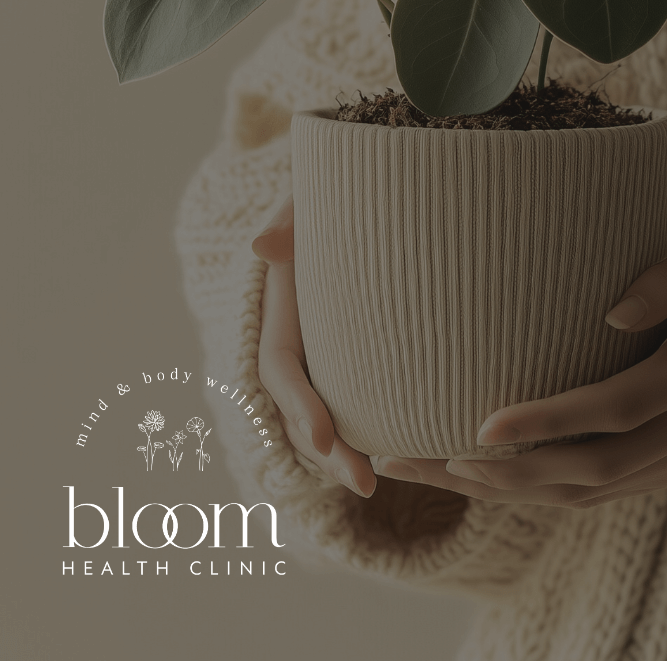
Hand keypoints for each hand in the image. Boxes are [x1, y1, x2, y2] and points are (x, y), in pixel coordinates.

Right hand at [253, 197, 376, 497]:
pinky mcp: (359, 351)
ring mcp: (326, 348)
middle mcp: (298, 334)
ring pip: (324, 410)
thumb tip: (261, 246)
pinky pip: (356, 395)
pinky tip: (405, 450)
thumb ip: (290, 215)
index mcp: (281, 306)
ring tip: (379, 480)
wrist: (370, 184)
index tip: (324, 438)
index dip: (296, 404)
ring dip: (344, 450)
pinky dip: (370, 424)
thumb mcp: (309, 193)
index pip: (279, 365)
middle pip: (299, 405)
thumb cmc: (339, 186)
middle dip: (325, 449)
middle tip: (366, 481)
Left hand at [370, 226, 666, 508]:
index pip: (617, 408)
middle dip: (504, 473)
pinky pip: (610, 493)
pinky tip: (497, 479)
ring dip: (514, 491)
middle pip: (592, 470)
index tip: (481, 425)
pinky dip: (550, 491)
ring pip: (595, 494)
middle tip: (422, 457)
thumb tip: (611, 310)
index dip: (549, 422)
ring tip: (436, 472)